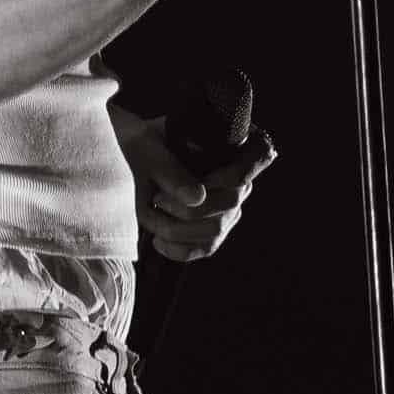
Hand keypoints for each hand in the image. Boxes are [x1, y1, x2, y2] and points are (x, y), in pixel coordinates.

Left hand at [110, 103, 278, 263]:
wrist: (133, 160)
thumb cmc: (146, 145)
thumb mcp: (151, 148)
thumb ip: (172, 170)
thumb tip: (197, 198)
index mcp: (236, 144)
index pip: (260, 156)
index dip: (235, 172)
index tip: (203, 178)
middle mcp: (241, 178)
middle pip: (231, 200)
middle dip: (189, 206)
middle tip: (157, 198)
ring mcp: (231, 207)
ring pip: (217, 228)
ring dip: (180, 228)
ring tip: (154, 216)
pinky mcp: (215, 231)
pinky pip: (207, 247)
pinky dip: (180, 249)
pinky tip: (158, 241)